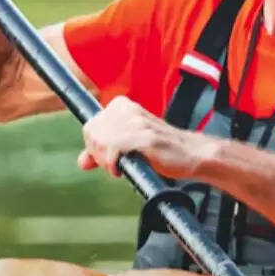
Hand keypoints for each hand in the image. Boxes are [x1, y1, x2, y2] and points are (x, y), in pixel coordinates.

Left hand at [78, 96, 210, 178]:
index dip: (94, 147)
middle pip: (93, 136)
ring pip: (102, 143)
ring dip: (108, 162)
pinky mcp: (146, 137)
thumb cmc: (161, 150)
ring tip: (122, 167)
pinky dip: (114, 164)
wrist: (191, 154)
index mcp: (122, 106)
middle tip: (115, 165)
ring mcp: (137, 122)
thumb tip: (82, 162)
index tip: (107, 158)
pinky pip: (115, 150)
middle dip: (99, 155)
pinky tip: (123, 169)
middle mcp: (128, 110)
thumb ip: (104, 150)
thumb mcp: (129, 146)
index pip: (90, 127)